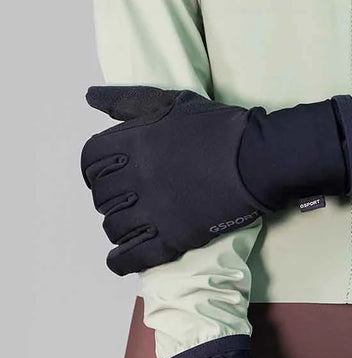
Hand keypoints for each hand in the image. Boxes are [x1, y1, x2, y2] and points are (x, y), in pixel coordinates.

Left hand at [81, 86, 270, 274]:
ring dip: (118, 229)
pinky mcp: (170, 238)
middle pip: (102, 198)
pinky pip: (131, 258)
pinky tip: (121, 259)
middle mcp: (136, 177)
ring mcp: (152, 210)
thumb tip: (90, 96)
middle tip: (128, 203)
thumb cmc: (217, 128)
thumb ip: (126, 101)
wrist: (255, 160)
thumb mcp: (170, 102)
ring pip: (113, 228)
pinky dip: (120, 261)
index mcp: (132, 142)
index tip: (108, 177)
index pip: (90, 162)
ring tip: (132, 227)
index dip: (95, 171)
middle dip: (110, 200)